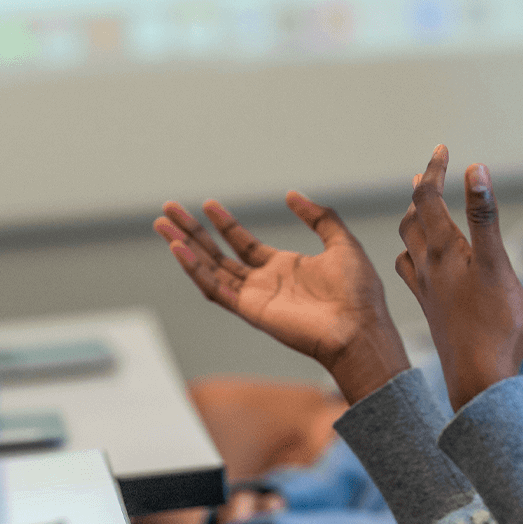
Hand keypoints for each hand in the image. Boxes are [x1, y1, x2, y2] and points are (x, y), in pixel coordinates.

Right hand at [154, 194, 409, 403]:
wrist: (360, 328)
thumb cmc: (359, 292)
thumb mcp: (342, 243)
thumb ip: (319, 217)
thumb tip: (292, 195)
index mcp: (284, 268)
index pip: (244, 243)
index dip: (226, 224)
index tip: (209, 204)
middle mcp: (265, 283)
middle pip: (219, 254)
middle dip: (193, 232)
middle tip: (168, 210)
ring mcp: (255, 298)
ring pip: (210, 269)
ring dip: (185, 247)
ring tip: (162, 224)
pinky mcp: (251, 311)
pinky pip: (216, 289)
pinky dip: (195, 270)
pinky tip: (179, 249)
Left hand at [396, 146, 522, 410]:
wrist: (478, 380)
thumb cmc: (494, 325)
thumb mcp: (496, 265)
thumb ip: (484, 217)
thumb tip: (474, 169)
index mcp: (443, 250)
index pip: (429, 197)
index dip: (435, 170)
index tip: (442, 149)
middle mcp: (427, 267)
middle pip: (414, 219)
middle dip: (423, 193)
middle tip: (431, 174)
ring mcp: (426, 290)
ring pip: (409, 246)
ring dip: (414, 223)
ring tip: (420, 211)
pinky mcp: (431, 310)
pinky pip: (411, 272)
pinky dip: (415, 254)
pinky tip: (421, 264)